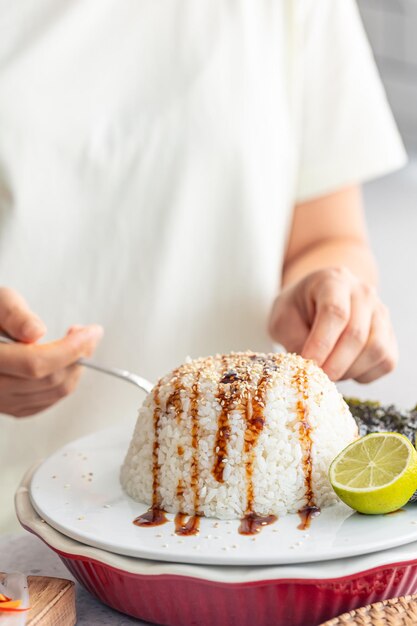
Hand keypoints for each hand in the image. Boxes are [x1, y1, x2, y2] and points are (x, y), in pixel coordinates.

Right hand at [0, 287, 102, 416]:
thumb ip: (14, 314)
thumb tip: (36, 332)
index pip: (35, 364)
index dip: (69, 349)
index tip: (91, 332)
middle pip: (49, 381)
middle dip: (77, 356)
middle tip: (86, 334)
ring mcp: (1, 401)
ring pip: (53, 393)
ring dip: (74, 368)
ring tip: (76, 344)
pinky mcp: (10, 407)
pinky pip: (47, 401)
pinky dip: (64, 381)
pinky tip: (64, 362)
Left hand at [268, 267, 397, 381]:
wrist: (317, 301)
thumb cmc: (297, 309)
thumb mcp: (282, 318)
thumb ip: (294, 339)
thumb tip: (310, 367)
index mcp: (333, 281)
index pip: (335, 312)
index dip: (322, 343)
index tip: (309, 364)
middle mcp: (363, 293)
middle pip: (357, 334)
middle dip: (334, 364)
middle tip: (316, 378)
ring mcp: (381, 313)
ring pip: (376, 350)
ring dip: (350, 370)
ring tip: (328, 372)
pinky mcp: (389, 335)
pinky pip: (385, 361)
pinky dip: (364, 374)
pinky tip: (344, 369)